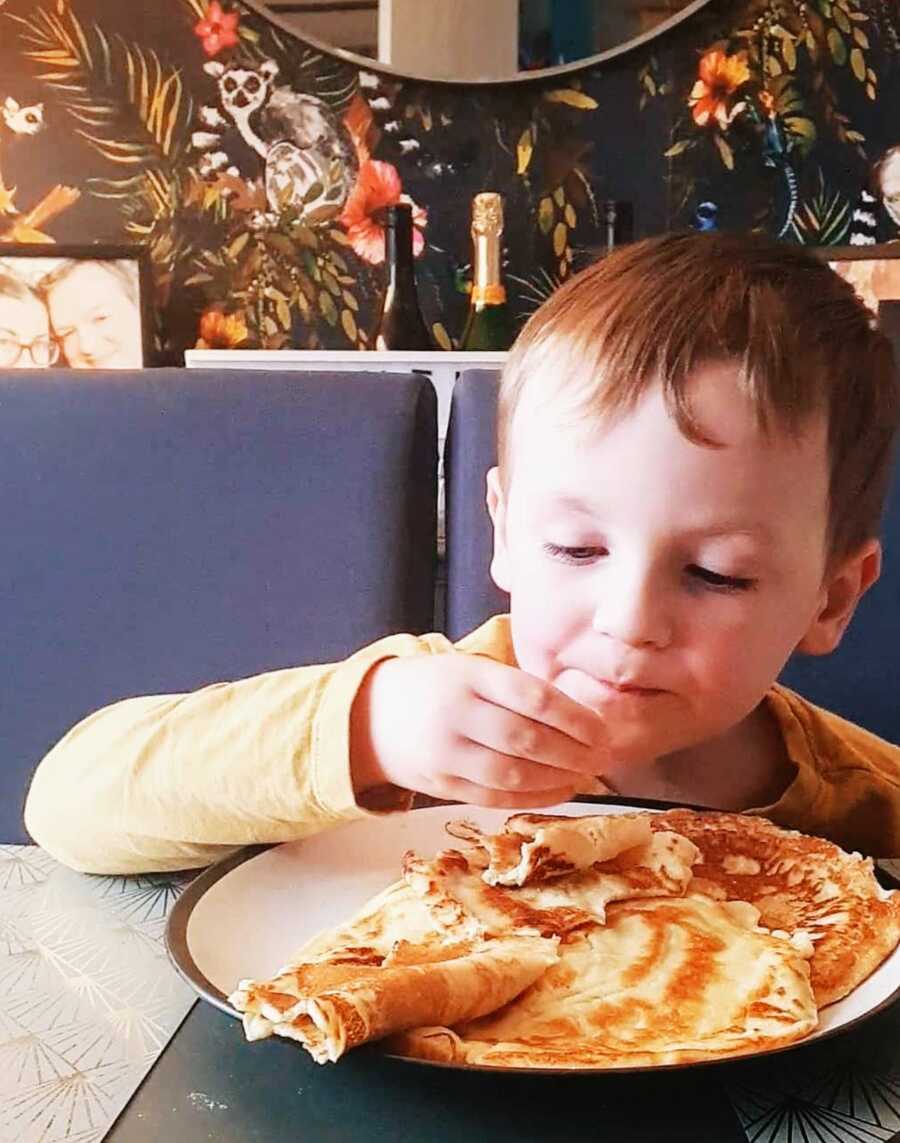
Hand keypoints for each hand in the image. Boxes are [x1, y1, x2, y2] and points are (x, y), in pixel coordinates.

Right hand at [350, 654, 611, 808]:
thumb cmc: (438, 688)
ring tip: (585, 775)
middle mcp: (455, 713)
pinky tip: (560, 790)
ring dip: (558, 778)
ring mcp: (445, 752)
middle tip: (604, 757)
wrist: (372, 716)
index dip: (576, 718)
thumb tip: (583, 718)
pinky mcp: (440, 785)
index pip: (533, 697)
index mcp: (468, 676)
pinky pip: (495, 796)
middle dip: (574, 753)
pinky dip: (534, 797)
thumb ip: (517, 688)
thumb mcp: (471, 670)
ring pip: (512, 773)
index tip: (604, 730)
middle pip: (527, 739)